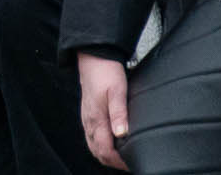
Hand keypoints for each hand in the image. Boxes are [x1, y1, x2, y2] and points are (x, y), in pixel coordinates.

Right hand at [77, 51, 131, 169]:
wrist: (93, 57)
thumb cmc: (106, 72)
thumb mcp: (117, 91)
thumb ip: (119, 113)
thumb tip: (122, 135)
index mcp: (96, 118)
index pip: (105, 150)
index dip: (119, 162)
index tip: (133, 163)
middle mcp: (89, 121)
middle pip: (98, 152)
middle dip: (113, 162)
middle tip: (130, 163)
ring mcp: (87, 118)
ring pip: (93, 145)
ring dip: (107, 155)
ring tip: (123, 156)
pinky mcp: (88, 113)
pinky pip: (91, 136)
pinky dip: (101, 145)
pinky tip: (113, 141)